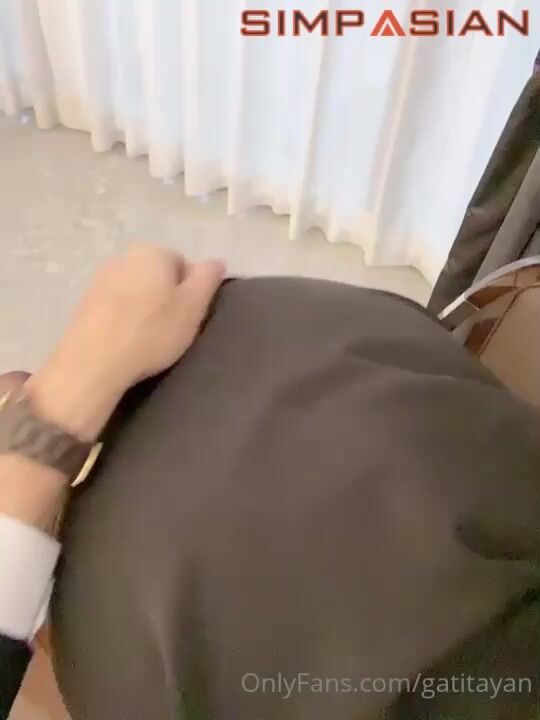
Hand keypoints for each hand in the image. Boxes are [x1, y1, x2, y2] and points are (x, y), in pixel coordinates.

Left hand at [26, 245, 224, 440]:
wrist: (93, 362)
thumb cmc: (151, 333)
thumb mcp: (193, 307)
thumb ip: (207, 279)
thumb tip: (215, 261)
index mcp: (152, 252)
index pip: (183, 265)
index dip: (191, 294)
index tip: (188, 319)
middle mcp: (124, 256)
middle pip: (158, 276)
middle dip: (167, 299)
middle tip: (171, 331)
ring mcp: (100, 278)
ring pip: (136, 291)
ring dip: (145, 310)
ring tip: (148, 339)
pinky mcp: (84, 302)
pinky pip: (116, 306)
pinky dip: (125, 319)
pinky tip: (126, 342)